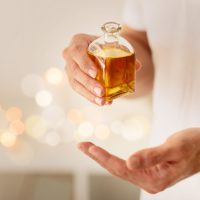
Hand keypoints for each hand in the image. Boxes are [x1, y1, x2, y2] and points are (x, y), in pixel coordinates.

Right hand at [63, 33, 140, 105]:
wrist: (91, 49)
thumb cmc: (101, 44)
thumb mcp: (109, 44)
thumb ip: (122, 53)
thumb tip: (138, 66)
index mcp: (78, 42)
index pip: (78, 52)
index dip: (85, 63)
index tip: (95, 73)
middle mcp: (70, 56)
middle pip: (76, 71)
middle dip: (89, 83)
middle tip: (101, 92)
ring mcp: (69, 69)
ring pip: (76, 83)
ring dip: (89, 94)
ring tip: (102, 101)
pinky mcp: (72, 79)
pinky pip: (79, 89)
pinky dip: (90, 96)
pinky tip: (101, 102)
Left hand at [78, 128, 199, 192]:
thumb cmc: (193, 145)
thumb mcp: (174, 148)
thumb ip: (152, 156)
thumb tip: (129, 163)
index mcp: (154, 178)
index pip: (122, 168)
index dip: (103, 158)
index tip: (88, 148)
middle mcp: (149, 181)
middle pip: (117, 169)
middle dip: (98, 157)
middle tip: (81, 145)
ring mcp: (148, 176)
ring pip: (120, 168)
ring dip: (103, 157)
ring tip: (88, 148)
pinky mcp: (149, 170)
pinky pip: (126, 166)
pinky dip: (113, 159)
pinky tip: (105, 155)